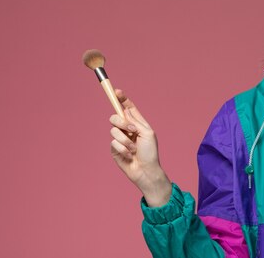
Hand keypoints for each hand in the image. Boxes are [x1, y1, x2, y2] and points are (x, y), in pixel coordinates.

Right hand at [109, 89, 171, 206]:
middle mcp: (127, 129)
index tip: (116, 92)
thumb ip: (135, 121)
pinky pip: (113, 142)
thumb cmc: (150, 152)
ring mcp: (120, 139)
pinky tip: (129, 155)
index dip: (121, 99)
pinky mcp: (114, 149)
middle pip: (115, 116)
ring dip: (125, 140)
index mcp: (137, 123)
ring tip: (133, 149)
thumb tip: (124, 112)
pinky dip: (123, 149)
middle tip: (131, 130)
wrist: (146, 170)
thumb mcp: (147, 132)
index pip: (127, 108)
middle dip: (121, 121)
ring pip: (113, 130)